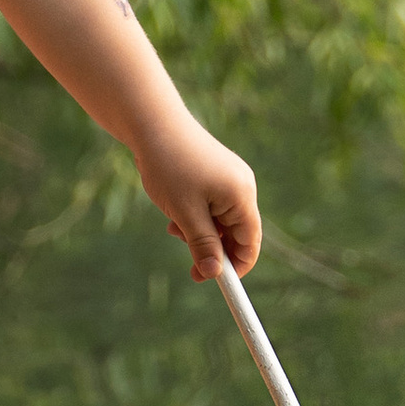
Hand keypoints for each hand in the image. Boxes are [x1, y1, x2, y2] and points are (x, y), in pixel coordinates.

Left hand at [139, 121, 261, 282]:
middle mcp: (242, 186)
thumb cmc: (170, 166)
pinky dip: (197, 216)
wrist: (154, 124)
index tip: (214, 281)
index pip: (250, 242)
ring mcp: (230, 177)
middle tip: (189, 265)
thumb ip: (203, 245)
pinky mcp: (217, 172)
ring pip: (221, 220)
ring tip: (174, 227)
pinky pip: (213, 205)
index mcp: (241, 196)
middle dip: (213, 249)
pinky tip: (175, 213)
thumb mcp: (185, 213)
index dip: (236, 266)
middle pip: (237, 232)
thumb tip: (215, 274)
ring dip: (201, 233)